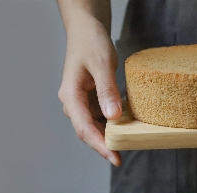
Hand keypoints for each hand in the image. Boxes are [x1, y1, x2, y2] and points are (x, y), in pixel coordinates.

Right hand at [58, 11, 121, 165]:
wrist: (85, 29)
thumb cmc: (91, 42)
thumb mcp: (102, 64)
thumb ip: (107, 91)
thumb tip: (112, 118)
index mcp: (70, 96)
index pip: (84, 128)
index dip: (99, 145)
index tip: (114, 158)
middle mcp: (72, 103)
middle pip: (87, 131)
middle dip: (103, 145)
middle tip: (122, 157)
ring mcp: (80, 102)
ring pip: (93, 126)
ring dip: (108, 136)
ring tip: (126, 144)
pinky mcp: (89, 100)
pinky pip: (99, 117)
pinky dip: (111, 124)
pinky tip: (124, 127)